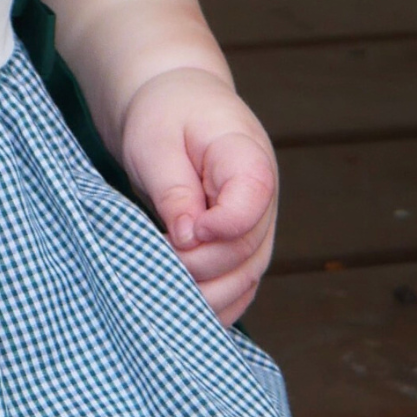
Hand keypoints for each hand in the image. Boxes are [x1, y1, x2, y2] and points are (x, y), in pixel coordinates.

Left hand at [118, 67, 277, 323]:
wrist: (176, 106)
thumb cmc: (164, 117)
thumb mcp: (156, 141)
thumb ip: (174, 188)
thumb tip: (186, 237)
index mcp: (247, 156)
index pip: (252, 202)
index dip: (220, 227)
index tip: (180, 232)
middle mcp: (263, 197)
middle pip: (246, 249)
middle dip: (199, 265)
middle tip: (153, 261)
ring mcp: (257, 226)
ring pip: (246, 277)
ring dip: (206, 295)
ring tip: (160, 292)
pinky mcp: (242, 247)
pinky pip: (238, 288)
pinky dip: (214, 305)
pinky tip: (181, 311)